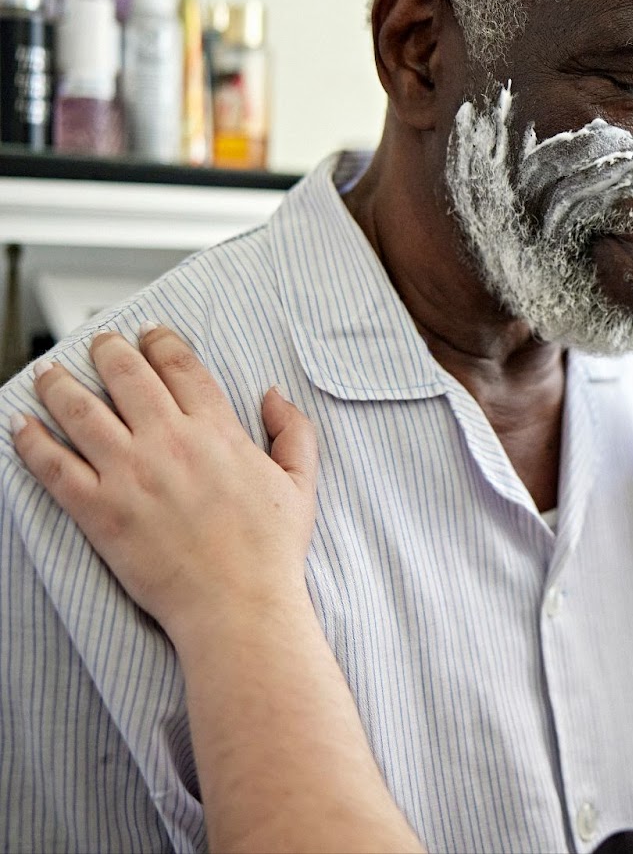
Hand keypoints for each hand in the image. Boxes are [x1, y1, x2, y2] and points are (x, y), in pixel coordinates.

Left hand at [11, 326, 318, 650]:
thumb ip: (293, 431)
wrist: (236, 603)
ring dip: (60, 385)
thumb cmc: (269, 550)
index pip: (181, 367)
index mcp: (217, 432)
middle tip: (98, 343)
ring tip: (49, 373)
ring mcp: (129, 474)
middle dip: (108, 350)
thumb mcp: (300, 483)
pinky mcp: (99, 510)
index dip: (161, 342)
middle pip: (126, 375)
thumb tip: (274, 394)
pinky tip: (22, 425)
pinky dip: (32, 441)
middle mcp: (169, 442)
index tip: (149, 334)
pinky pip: (53, 465)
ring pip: (82, 411)